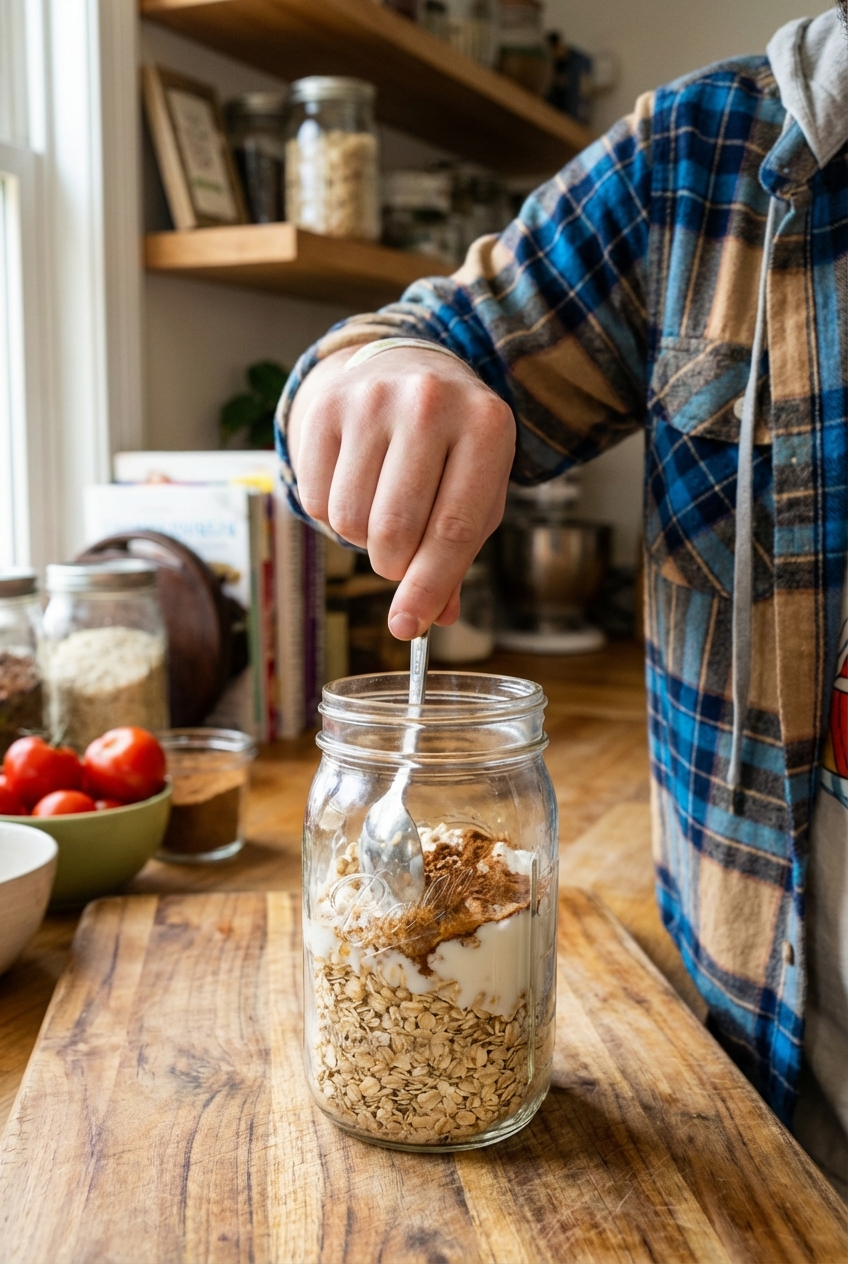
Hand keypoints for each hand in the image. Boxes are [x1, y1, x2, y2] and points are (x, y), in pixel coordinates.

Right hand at [288, 345, 515, 638]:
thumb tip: (433, 618)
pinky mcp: (326, 408)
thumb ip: (458, 554)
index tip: (408, 627)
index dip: (429, 587)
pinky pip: (316, 500)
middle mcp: (430, 404)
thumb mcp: (476, 489)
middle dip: (394, 566)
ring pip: (350, 520)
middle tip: (400, 557)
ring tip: (382, 509)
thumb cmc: (451, 446)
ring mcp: (373, 400)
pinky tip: (355, 485)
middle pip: (395, 530)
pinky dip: (333, 514)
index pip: (453, 528)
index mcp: (486, 428)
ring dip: (363, 540)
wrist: (407, 368)